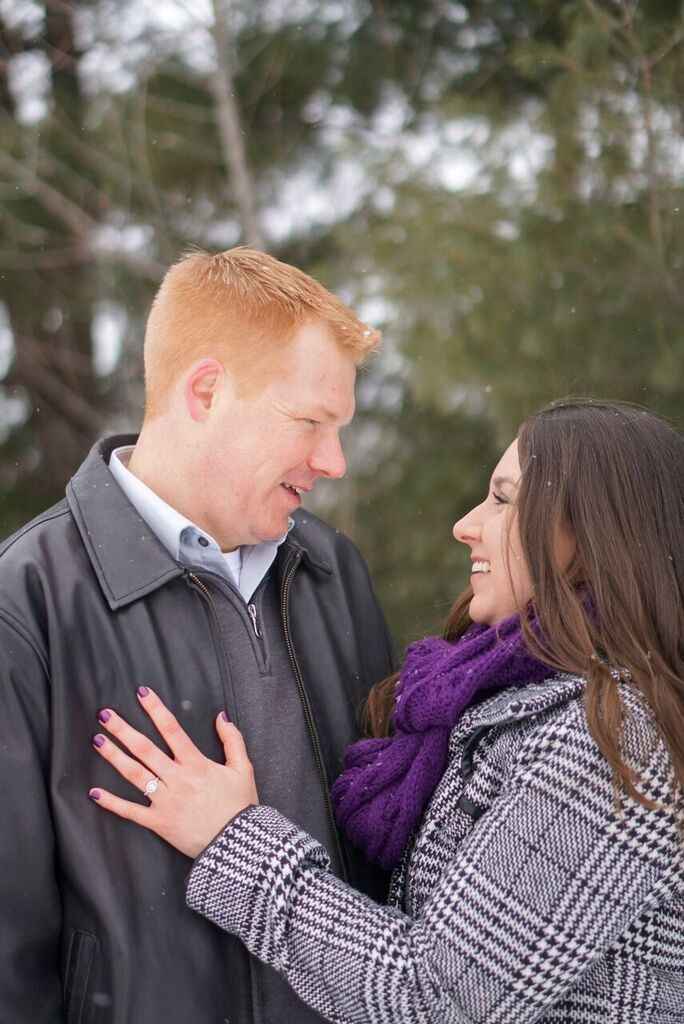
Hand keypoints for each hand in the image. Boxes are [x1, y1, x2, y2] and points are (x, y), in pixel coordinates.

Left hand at [89, 688, 257, 857]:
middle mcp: (177, 779)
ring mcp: (165, 801)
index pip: (172, 730)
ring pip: (134, 774)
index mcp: (196, 764)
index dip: (155, 710)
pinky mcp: (159, 822)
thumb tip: (221, 716)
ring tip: (97, 740)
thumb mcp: (243, 769)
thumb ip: (233, 740)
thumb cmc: (240, 807)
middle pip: (145, 749)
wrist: (237, 845)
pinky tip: (94, 793)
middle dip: (123, 730)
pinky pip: (131, 811)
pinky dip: (112, 803)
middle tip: (104, 714)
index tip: (141, 693)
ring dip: (114, 756)